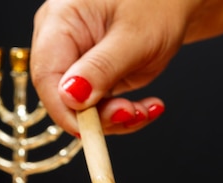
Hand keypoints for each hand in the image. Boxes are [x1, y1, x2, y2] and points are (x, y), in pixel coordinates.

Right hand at [30, 0, 222, 135]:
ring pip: (83, 108)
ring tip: (148, 109)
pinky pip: (99, 106)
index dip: (65, 110)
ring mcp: (77, 60)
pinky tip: (148, 107)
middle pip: (63, 96)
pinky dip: (123, 113)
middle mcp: (62, 41)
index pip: (47, 77)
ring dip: (116, 118)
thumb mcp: (134, 37)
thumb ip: (101, 68)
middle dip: (98, 115)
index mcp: (60, 21)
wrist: (176, 1)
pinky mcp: (94, 76)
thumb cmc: (158, 3)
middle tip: (132, 113)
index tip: (91, 129)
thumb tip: (70, 98)